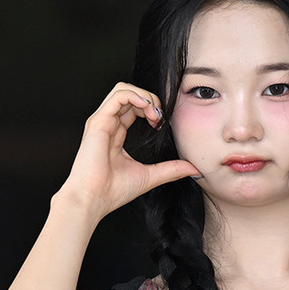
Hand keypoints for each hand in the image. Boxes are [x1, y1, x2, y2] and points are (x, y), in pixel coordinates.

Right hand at [57, 83, 199, 221]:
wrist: (94, 200)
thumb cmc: (113, 191)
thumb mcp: (150, 176)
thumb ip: (171, 169)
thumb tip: (194, 169)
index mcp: (115, 134)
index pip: (133, 108)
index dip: (151, 110)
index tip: (161, 125)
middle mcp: (107, 125)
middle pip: (129, 95)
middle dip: (150, 100)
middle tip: (160, 118)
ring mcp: (101, 121)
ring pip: (123, 89)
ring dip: (143, 95)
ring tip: (154, 113)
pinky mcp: (98, 122)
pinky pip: (118, 95)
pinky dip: (135, 95)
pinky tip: (147, 108)